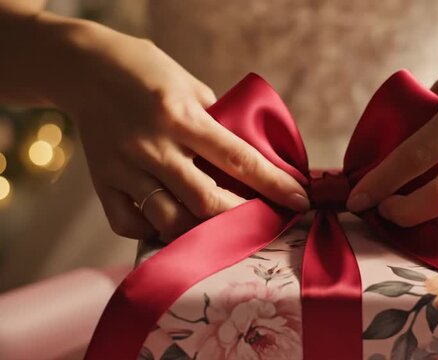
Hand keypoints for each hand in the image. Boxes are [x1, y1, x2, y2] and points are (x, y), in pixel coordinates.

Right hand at [47, 19, 308, 240]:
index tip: (299, 201)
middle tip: (263, 223)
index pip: (239, 159)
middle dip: (243, 219)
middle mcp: (154, 145)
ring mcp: (124, 167)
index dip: (275, 185)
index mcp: (182, 116)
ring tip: (221, 231)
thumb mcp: (191, 86)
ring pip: (169, 221)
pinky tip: (171, 224)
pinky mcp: (102, 182)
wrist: (84, 66)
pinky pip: (128, 224)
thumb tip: (249, 160)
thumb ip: (217, 123)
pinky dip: (154, 231)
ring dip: (201, 234)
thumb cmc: (148, 73)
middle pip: (206, 201)